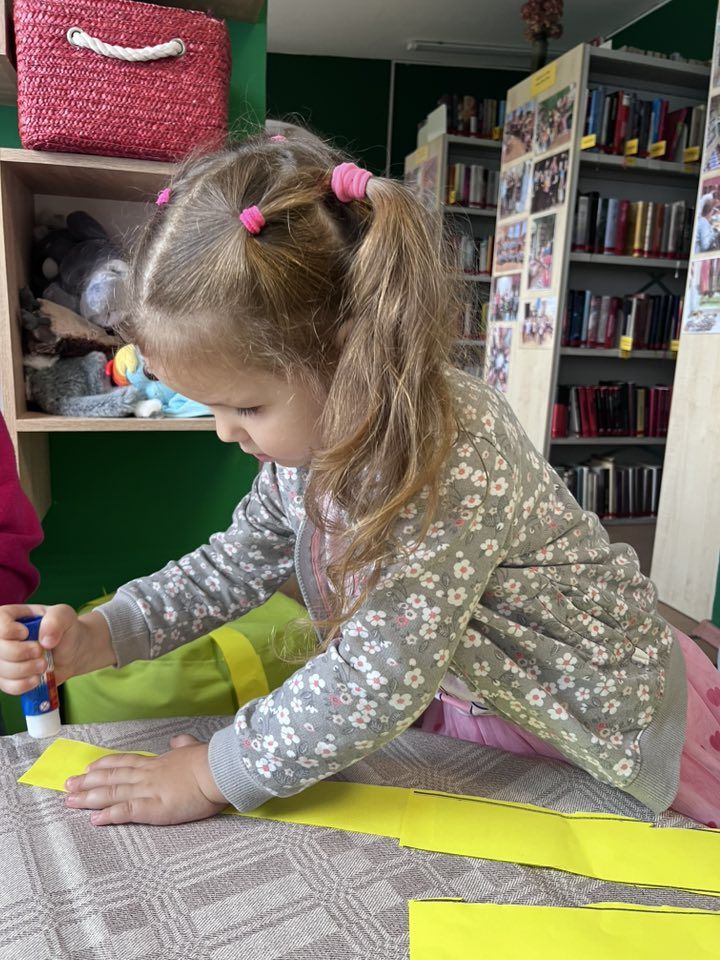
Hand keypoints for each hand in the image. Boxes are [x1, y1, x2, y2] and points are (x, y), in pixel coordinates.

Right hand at [0, 603, 115, 694]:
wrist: (73, 652)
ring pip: (2, 669)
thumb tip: (45, 641)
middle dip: (19, 653)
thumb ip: (56, 619)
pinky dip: (23, 684)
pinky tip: (37, 678)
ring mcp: (4, 659)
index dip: (8, 631)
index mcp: (12, 616)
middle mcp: (4, 638)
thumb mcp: (65, 615)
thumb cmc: (66, 629)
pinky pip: (7, 686)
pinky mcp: (9, 677)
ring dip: (24, 670)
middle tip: (40, 652)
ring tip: (44, 665)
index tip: (26, 633)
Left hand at [64, 735, 227, 825]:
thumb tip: (178, 739)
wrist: (217, 770)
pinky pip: (126, 812)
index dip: (105, 765)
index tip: (88, 767)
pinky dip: (109, 815)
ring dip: (89, 798)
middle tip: (67, 785)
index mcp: (157, 763)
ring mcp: (148, 792)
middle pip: (111, 778)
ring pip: (112, 793)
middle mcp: (147, 776)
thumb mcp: (194, 747)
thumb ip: (183, 744)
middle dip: (87, 782)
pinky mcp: (154, 809)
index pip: (125, 763)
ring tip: (70, 801)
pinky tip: (94, 819)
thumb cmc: (210, 760)